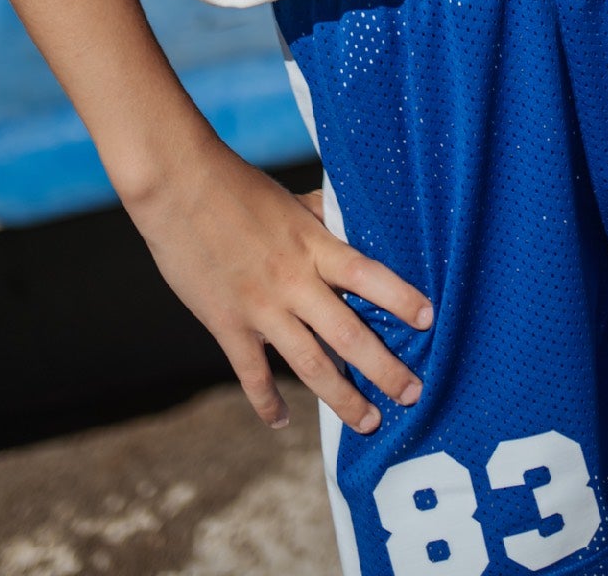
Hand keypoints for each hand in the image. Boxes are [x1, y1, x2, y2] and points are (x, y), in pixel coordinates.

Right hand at [126, 138, 432, 433]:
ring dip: (341, 398)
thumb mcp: (290, 199)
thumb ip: (322, 218)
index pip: (368, 275)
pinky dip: (268, 404)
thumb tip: (351, 223)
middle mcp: (294, 281)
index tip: (429, 321)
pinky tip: (282, 422)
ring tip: (367, 421)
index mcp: (313, 245)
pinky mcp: (227, 325)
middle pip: (348, 334)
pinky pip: (253, 375)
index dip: (401, 298)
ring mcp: (260, 308)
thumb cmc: (236, 185)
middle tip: (413, 394)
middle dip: (384, 369)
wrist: (178, 187)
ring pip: (309, 365)